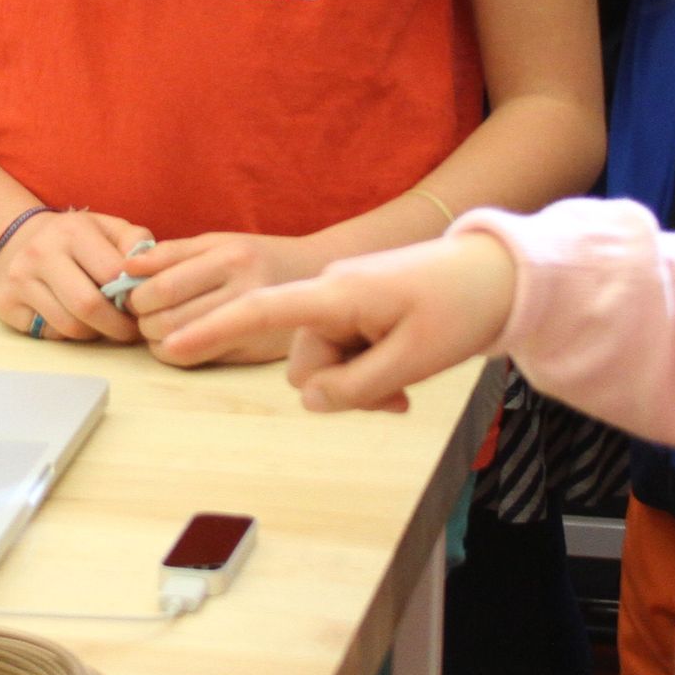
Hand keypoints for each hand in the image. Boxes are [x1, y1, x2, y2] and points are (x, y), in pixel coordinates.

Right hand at [0, 208, 151, 343]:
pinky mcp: (5, 304)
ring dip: (94, 333)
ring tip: (103, 324)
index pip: (113, 274)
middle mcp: (40, 253)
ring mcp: (18, 280)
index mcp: (72, 231)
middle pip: (88, 306)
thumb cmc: (75, 240)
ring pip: (69, 327)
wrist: (18, 239)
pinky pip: (48, 334)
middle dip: (117, 326)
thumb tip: (151, 275)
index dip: (134, 298)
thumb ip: (136, 244)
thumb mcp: (107, 228)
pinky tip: (71, 319)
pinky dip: (66, 335)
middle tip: (129, 330)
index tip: (143, 308)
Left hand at [124, 232, 325, 366]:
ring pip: (178, 345)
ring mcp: (252, 325)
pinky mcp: (253, 353)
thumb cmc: (257, 257)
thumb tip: (127, 267)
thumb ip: (171, 253)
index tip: (133, 294)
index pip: (164, 286)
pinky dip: (175, 353)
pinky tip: (178, 341)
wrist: (314, 278)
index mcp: (231, 257)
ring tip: (158, 326)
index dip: (136, 296)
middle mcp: (245, 291)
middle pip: (167, 319)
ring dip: (155, 340)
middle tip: (141, 314)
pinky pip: (197, 361)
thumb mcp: (218, 241)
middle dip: (142, 320)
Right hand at [157, 234, 517, 410]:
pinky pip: (345, 351)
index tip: (172, 345)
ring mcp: (344, 299)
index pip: (260, 311)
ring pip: (325, 362)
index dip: (214, 332)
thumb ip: (353, 388)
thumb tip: (311, 400)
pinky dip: (368, 369)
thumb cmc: (461, 307)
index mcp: (336, 293)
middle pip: (304, 361)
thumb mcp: (410, 361)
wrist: (503, 273)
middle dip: (340, 386)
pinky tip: (403, 373)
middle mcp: (330, 291)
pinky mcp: (359, 306)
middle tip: (396, 399)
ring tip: (408, 378)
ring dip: (359, 380)